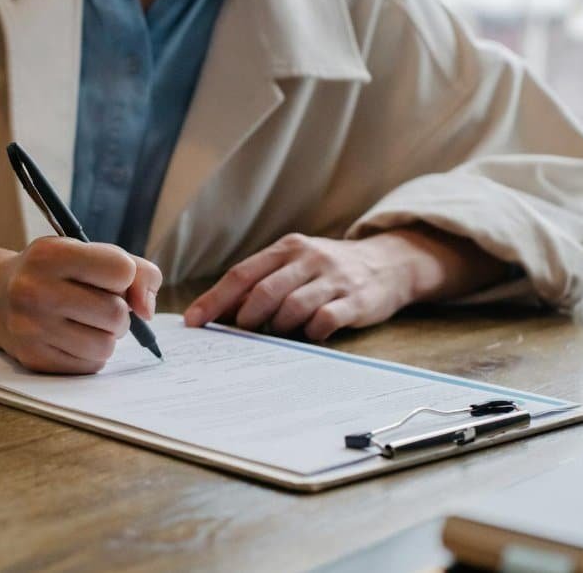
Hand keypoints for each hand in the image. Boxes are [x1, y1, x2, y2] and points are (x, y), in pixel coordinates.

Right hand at [0, 238, 160, 373]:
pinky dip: (92, 354)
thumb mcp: (87, 253)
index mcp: (51, 254)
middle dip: (119, 312)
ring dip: (107, 336)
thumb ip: (135, 270)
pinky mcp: (34, 358)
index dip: (125, 277)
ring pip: (106, 345)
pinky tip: (73, 338)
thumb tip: (147, 310)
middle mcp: (35, 290)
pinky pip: (90, 365)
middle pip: (116, 313)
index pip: (121, 270)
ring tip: (89, 323)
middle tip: (102, 306)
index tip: (110, 279)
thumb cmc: (55, 273)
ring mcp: (31, 328)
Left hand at [184, 229, 508, 340]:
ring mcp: (334, 278)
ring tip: (278, 334)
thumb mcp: (295, 264)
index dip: (215, 299)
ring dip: (277, 328)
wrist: (389, 263)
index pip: (242, 274)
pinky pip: (325, 320)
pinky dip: (310, 332)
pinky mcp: (356, 300)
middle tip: (238, 334)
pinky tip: (309, 335)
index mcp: (287, 249)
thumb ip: (261, 282)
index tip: (193, 322)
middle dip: (245, 318)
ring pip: (292, 307)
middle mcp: (308, 259)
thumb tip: (216, 311)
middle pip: (264, 291)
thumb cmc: (327, 270)